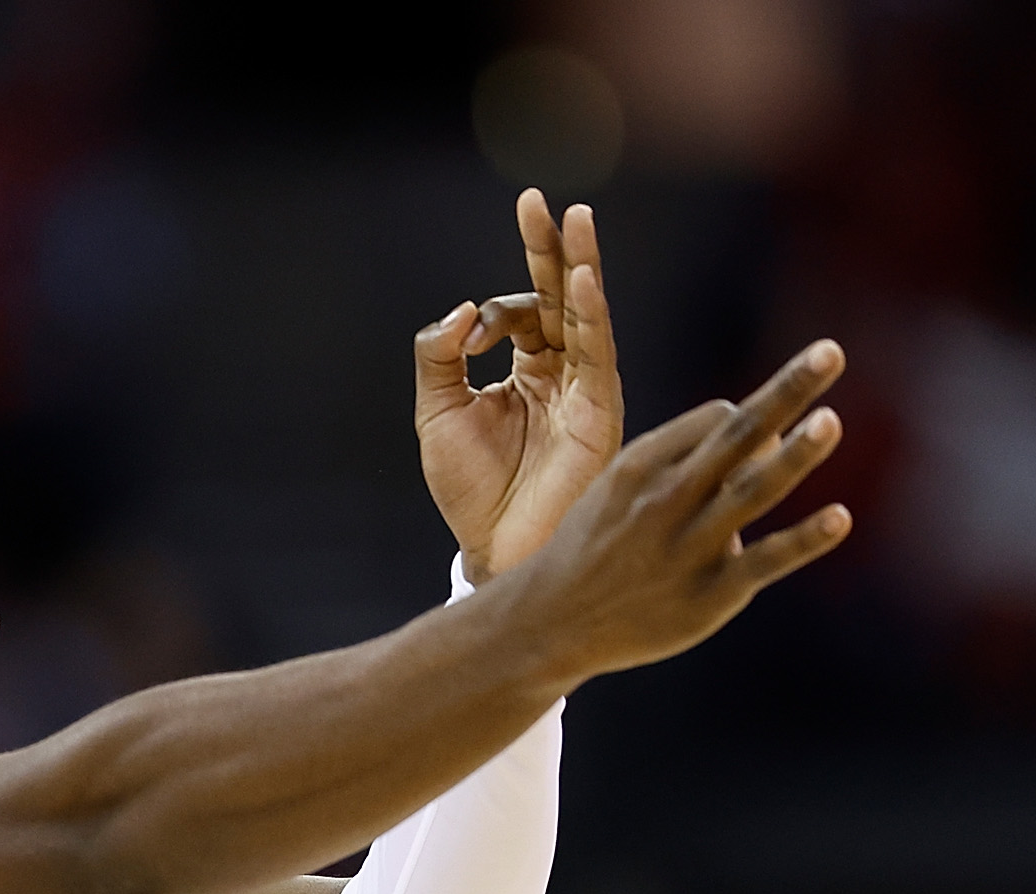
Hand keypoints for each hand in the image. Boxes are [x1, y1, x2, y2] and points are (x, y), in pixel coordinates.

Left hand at [416, 192, 624, 582]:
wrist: (493, 548)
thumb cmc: (470, 490)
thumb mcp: (436, 413)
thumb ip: (439, 356)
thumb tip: (463, 309)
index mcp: (526, 373)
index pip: (520, 314)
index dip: (493, 312)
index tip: (468, 335)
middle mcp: (562, 375)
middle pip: (560, 297)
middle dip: (551, 249)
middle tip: (542, 202)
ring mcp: (585, 390)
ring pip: (585, 314)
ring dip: (581, 265)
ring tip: (577, 217)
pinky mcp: (599, 411)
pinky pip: (598, 352)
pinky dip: (591, 313)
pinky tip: (585, 279)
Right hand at [493, 339, 851, 679]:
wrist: (551, 622)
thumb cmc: (597, 546)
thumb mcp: (620, 489)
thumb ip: (687, 459)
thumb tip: (772, 437)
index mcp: (643, 463)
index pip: (718, 418)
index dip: (755, 419)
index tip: (767, 439)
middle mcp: (667, 498)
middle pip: (738, 434)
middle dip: (787, 392)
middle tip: (831, 352)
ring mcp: (688, 547)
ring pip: (752, 491)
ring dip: (795, 455)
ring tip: (830, 421)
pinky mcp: (709, 596)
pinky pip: (766, 561)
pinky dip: (805, 539)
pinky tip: (840, 518)